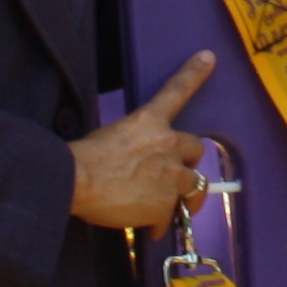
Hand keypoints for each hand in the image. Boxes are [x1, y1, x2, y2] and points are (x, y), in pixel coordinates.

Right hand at [67, 51, 215, 229]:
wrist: (78, 180)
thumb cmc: (83, 159)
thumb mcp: (110, 136)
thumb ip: (133, 144)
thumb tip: (134, 162)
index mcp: (149, 121)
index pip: (177, 91)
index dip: (194, 73)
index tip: (208, 57)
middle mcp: (166, 143)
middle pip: (196, 149)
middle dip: (190, 162)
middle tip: (182, 175)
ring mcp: (170, 175)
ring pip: (195, 186)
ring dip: (187, 197)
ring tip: (178, 209)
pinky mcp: (165, 203)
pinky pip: (171, 217)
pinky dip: (162, 225)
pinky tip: (151, 229)